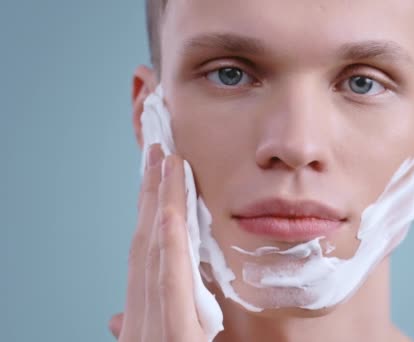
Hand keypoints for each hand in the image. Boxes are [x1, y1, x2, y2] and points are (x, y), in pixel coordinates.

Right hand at [109, 144, 206, 341]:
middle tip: (159, 151)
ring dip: (161, 204)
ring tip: (167, 162)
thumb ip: (145, 327)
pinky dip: (168, 248)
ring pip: (156, 253)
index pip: (144, 256)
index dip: (147, 213)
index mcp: (143, 317)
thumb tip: (117, 318)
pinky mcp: (174, 336)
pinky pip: (171, 284)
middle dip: (152, 194)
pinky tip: (169, 214)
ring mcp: (153, 325)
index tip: (154, 177)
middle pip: (146, 242)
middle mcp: (142, 316)